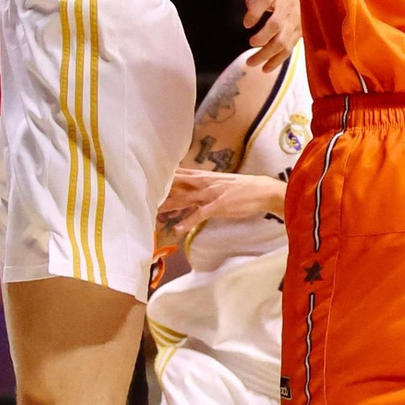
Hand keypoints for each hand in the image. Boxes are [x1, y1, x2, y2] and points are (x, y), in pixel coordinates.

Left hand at [159, 168, 286, 234]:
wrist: (263, 190)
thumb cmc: (243, 188)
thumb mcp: (221, 183)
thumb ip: (205, 184)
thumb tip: (192, 187)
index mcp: (205, 177)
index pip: (180, 174)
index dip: (164, 177)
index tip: (147, 179)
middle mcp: (205, 183)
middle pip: (177, 186)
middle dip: (160, 191)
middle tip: (142, 195)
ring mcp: (211, 194)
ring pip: (184, 199)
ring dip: (168, 206)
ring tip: (152, 212)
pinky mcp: (218, 206)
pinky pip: (199, 215)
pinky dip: (187, 222)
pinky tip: (176, 229)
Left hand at [242, 0, 298, 69]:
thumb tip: (250, 9)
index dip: (255, 12)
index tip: (246, 24)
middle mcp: (288, 8)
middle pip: (276, 24)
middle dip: (262, 37)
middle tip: (250, 42)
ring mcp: (295, 23)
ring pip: (282, 41)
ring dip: (266, 54)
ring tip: (250, 62)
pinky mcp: (298, 34)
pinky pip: (288, 49)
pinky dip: (277, 61)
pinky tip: (265, 68)